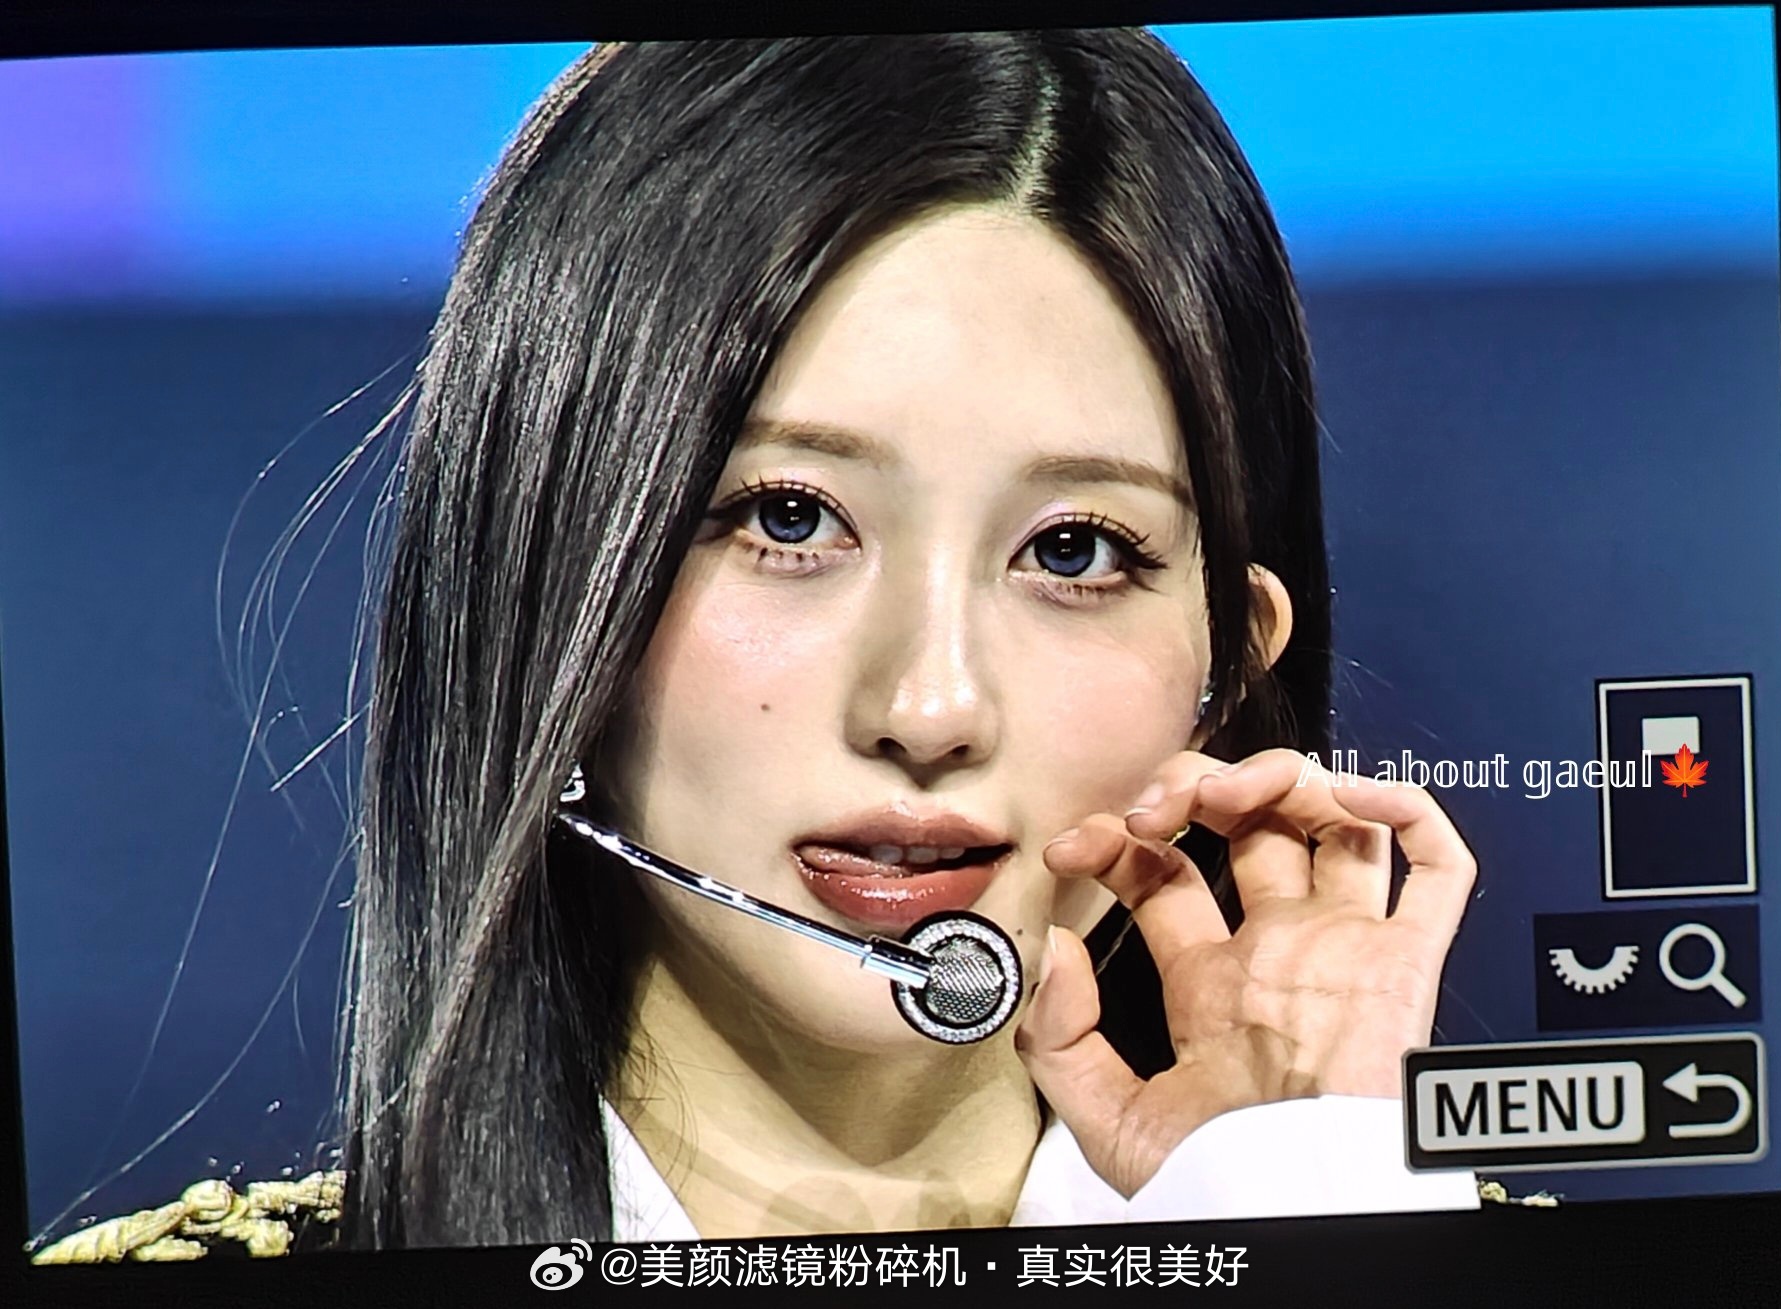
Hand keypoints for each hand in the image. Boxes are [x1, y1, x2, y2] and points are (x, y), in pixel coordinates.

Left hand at [1014, 748, 1475, 1197]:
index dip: (1113, 843)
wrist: (1291, 1207)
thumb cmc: (1216, 1181)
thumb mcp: (1106, 1118)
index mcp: (1214, 985)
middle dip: (1194, 790)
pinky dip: (1405, 809)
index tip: (1071, 846)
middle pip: (1249, 830)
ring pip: (1336, 823)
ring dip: (1281, 777)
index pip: (1163, 874)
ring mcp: (1347, 947)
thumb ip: (1060, 1038)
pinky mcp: (1408, 961)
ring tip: (1225, 791)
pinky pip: (1436, 867)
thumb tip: (1056, 945)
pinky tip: (1346, 794)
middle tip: (1152, 803)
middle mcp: (1282, 951)